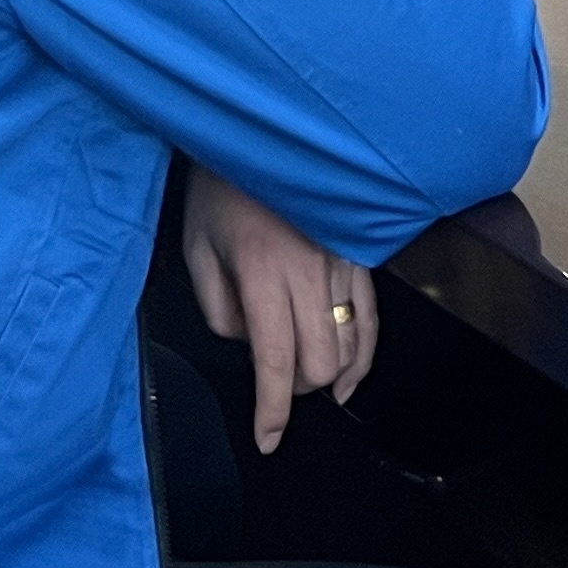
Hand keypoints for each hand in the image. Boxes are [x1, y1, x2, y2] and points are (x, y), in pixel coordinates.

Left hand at [179, 168, 374, 450]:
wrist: (261, 131)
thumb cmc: (221, 185)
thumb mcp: (196, 249)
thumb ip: (217, 309)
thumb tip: (248, 344)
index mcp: (263, 270)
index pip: (276, 361)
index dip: (273, 410)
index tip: (267, 437)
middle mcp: (309, 270)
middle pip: (321, 362)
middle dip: (297, 390)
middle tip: (276, 388)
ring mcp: (342, 260)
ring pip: (352, 345)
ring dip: (331, 376)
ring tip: (311, 387)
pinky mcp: (359, 251)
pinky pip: (371, 315)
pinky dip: (364, 352)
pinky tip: (351, 373)